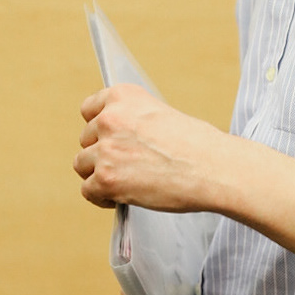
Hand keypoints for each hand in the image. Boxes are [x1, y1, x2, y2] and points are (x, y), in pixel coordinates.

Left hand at [75, 85, 220, 212]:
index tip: (109, 139)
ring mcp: (106, 150)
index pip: (89, 109)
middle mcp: (109, 118)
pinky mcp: (106, 179)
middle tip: (126, 165)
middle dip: (102, 152)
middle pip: (85, 139)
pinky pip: (88, 190)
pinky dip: (102, 197)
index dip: (99, 128)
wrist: (212, 167)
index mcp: (123, 96)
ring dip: (99, 174)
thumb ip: (132, 121)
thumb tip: (115, 140)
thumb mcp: (160, 115)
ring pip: (82, 165)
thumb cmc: (196, 144)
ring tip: (123, 181)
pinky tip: (121, 198)